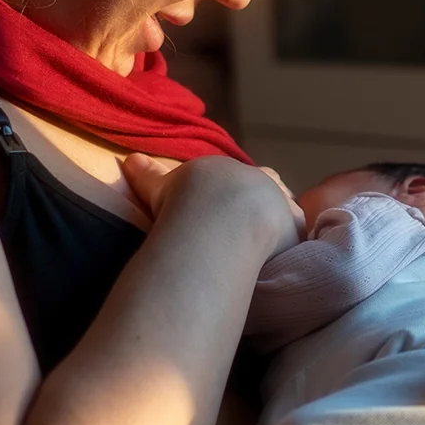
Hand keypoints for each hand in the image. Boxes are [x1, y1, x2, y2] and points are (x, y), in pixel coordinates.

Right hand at [121, 154, 301, 254]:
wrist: (218, 213)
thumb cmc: (188, 196)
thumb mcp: (163, 186)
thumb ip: (150, 175)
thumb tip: (129, 160)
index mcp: (235, 171)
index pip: (250, 176)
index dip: (244, 190)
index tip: (236, 206)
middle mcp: (264, 182)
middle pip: (272, 191)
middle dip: (265, 206)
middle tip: (252, 228)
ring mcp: (282, 205)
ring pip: (287, 214)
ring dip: (279, 227)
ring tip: (266, 248)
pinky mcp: (293, 230)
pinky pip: (295, 240)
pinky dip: (287, 249)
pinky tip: (276, 264)